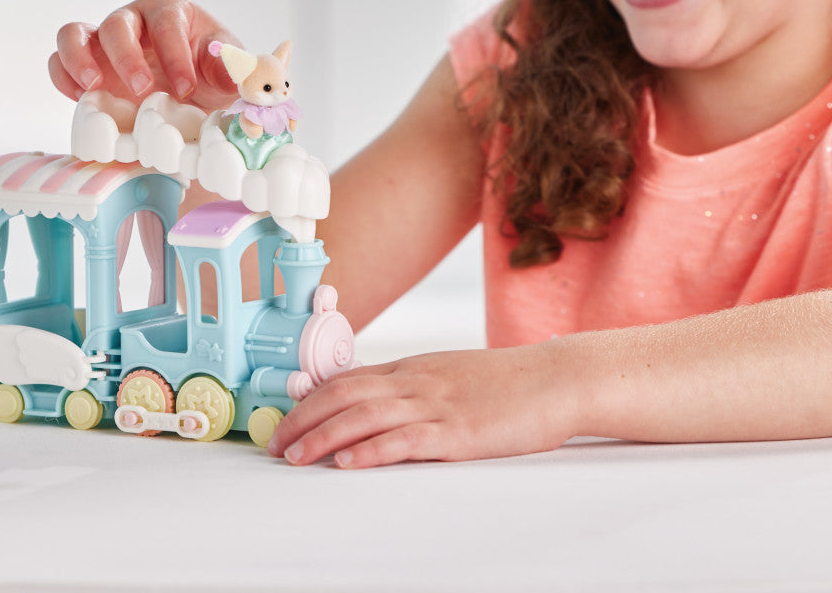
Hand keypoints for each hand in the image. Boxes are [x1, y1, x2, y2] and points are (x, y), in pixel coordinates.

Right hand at [48, 0, 240, 110]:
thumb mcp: (225, 69)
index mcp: (170, 11)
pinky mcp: (84, 64)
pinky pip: (59, 62)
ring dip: (80, 59)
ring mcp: (103, 41)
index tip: (186, 88)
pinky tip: (81, 100)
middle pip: (117, 24)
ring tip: (94, 88)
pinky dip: (63, 78)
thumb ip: (228, 68)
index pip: (166, 24)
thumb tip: (234, 74)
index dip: (174, 55)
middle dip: (128, 58)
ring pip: (74, 34)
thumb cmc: (209, 71)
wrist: (191, 93)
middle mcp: (133, 19)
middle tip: (144, 90)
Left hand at [267, 345, 576, 468]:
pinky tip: (349, 463)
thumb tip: (380, 405)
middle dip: (304, 420)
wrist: (555, 379)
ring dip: (324, 437)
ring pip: (365, 416)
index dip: (311, 399)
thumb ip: (416, 389)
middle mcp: (417, 382)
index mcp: (415, 369)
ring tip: (296, 457)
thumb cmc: (509, 384)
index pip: (349, 378)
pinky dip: (371, 451)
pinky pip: (405, 441)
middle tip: (275, 444)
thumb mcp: (452, 377)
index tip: (286, 419)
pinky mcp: (458, 432)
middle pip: (345, 394)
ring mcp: (436, 405)